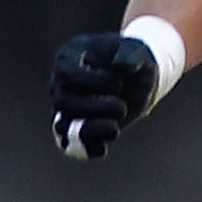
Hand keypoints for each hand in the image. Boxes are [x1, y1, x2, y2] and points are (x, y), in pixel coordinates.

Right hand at [52, 32, 160, 159]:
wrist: (139, 78)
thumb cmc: (133, 60)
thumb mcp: (137, 51)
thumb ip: (130, 56)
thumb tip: (121, 66)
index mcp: (69, 59)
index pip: (67, 75)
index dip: (92, 82)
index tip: (118, 83)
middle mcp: (61, 85)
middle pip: (63, 102)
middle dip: (94, 108)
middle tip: (123, 108)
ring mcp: (67, 108)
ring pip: (62, 126)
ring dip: (89, 130)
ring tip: (115, 130)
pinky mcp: (78, 127)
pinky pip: (71, 145)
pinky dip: (85, 149)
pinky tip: (102, 150)